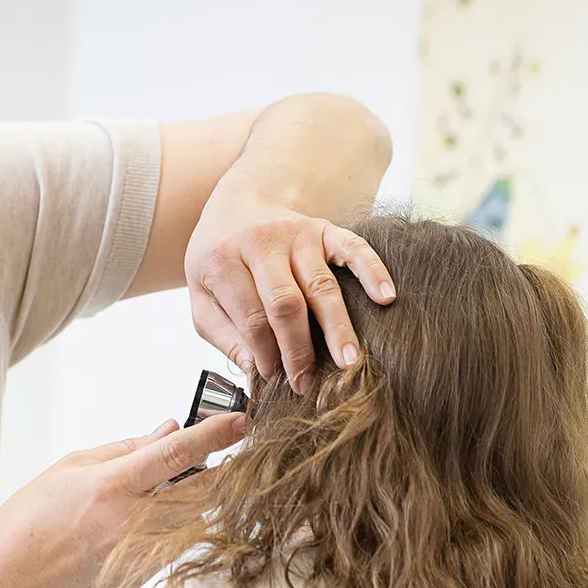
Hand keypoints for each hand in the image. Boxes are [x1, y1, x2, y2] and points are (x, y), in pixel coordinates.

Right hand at [0, 412, 248, 587]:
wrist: (13, 580)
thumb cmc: (32, 520)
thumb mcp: (71, 467)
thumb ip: (125, 448)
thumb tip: (169, 430)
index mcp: (112, 487)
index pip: (176, 455)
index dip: (214, 437)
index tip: (242, 422)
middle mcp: (133, 523)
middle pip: (204, 494)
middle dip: (228, 472)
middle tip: (235, 456)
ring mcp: (141, 555)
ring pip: (196, 522)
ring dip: (203, 501)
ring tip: (183, 488)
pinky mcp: (144, 577)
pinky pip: (176, 544)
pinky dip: (178, 526)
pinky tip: (155, 519)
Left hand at [184, 190, 394, 394]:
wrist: (237, 203)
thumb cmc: (219, 258)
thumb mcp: (201, 296)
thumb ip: (224, 336)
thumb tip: (255, 372)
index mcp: (223, 261)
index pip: (252, 317)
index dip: (265, 353)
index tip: (273, 377)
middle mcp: (261, 243)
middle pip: (286, 303)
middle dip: (299, 348)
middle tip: (308, 383)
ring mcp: (296, 233)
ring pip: (321, 284)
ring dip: (337, 326)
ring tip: (350, 361)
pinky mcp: (324, 228)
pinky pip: (353, 247)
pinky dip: (373, 271)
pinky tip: (387, 298)